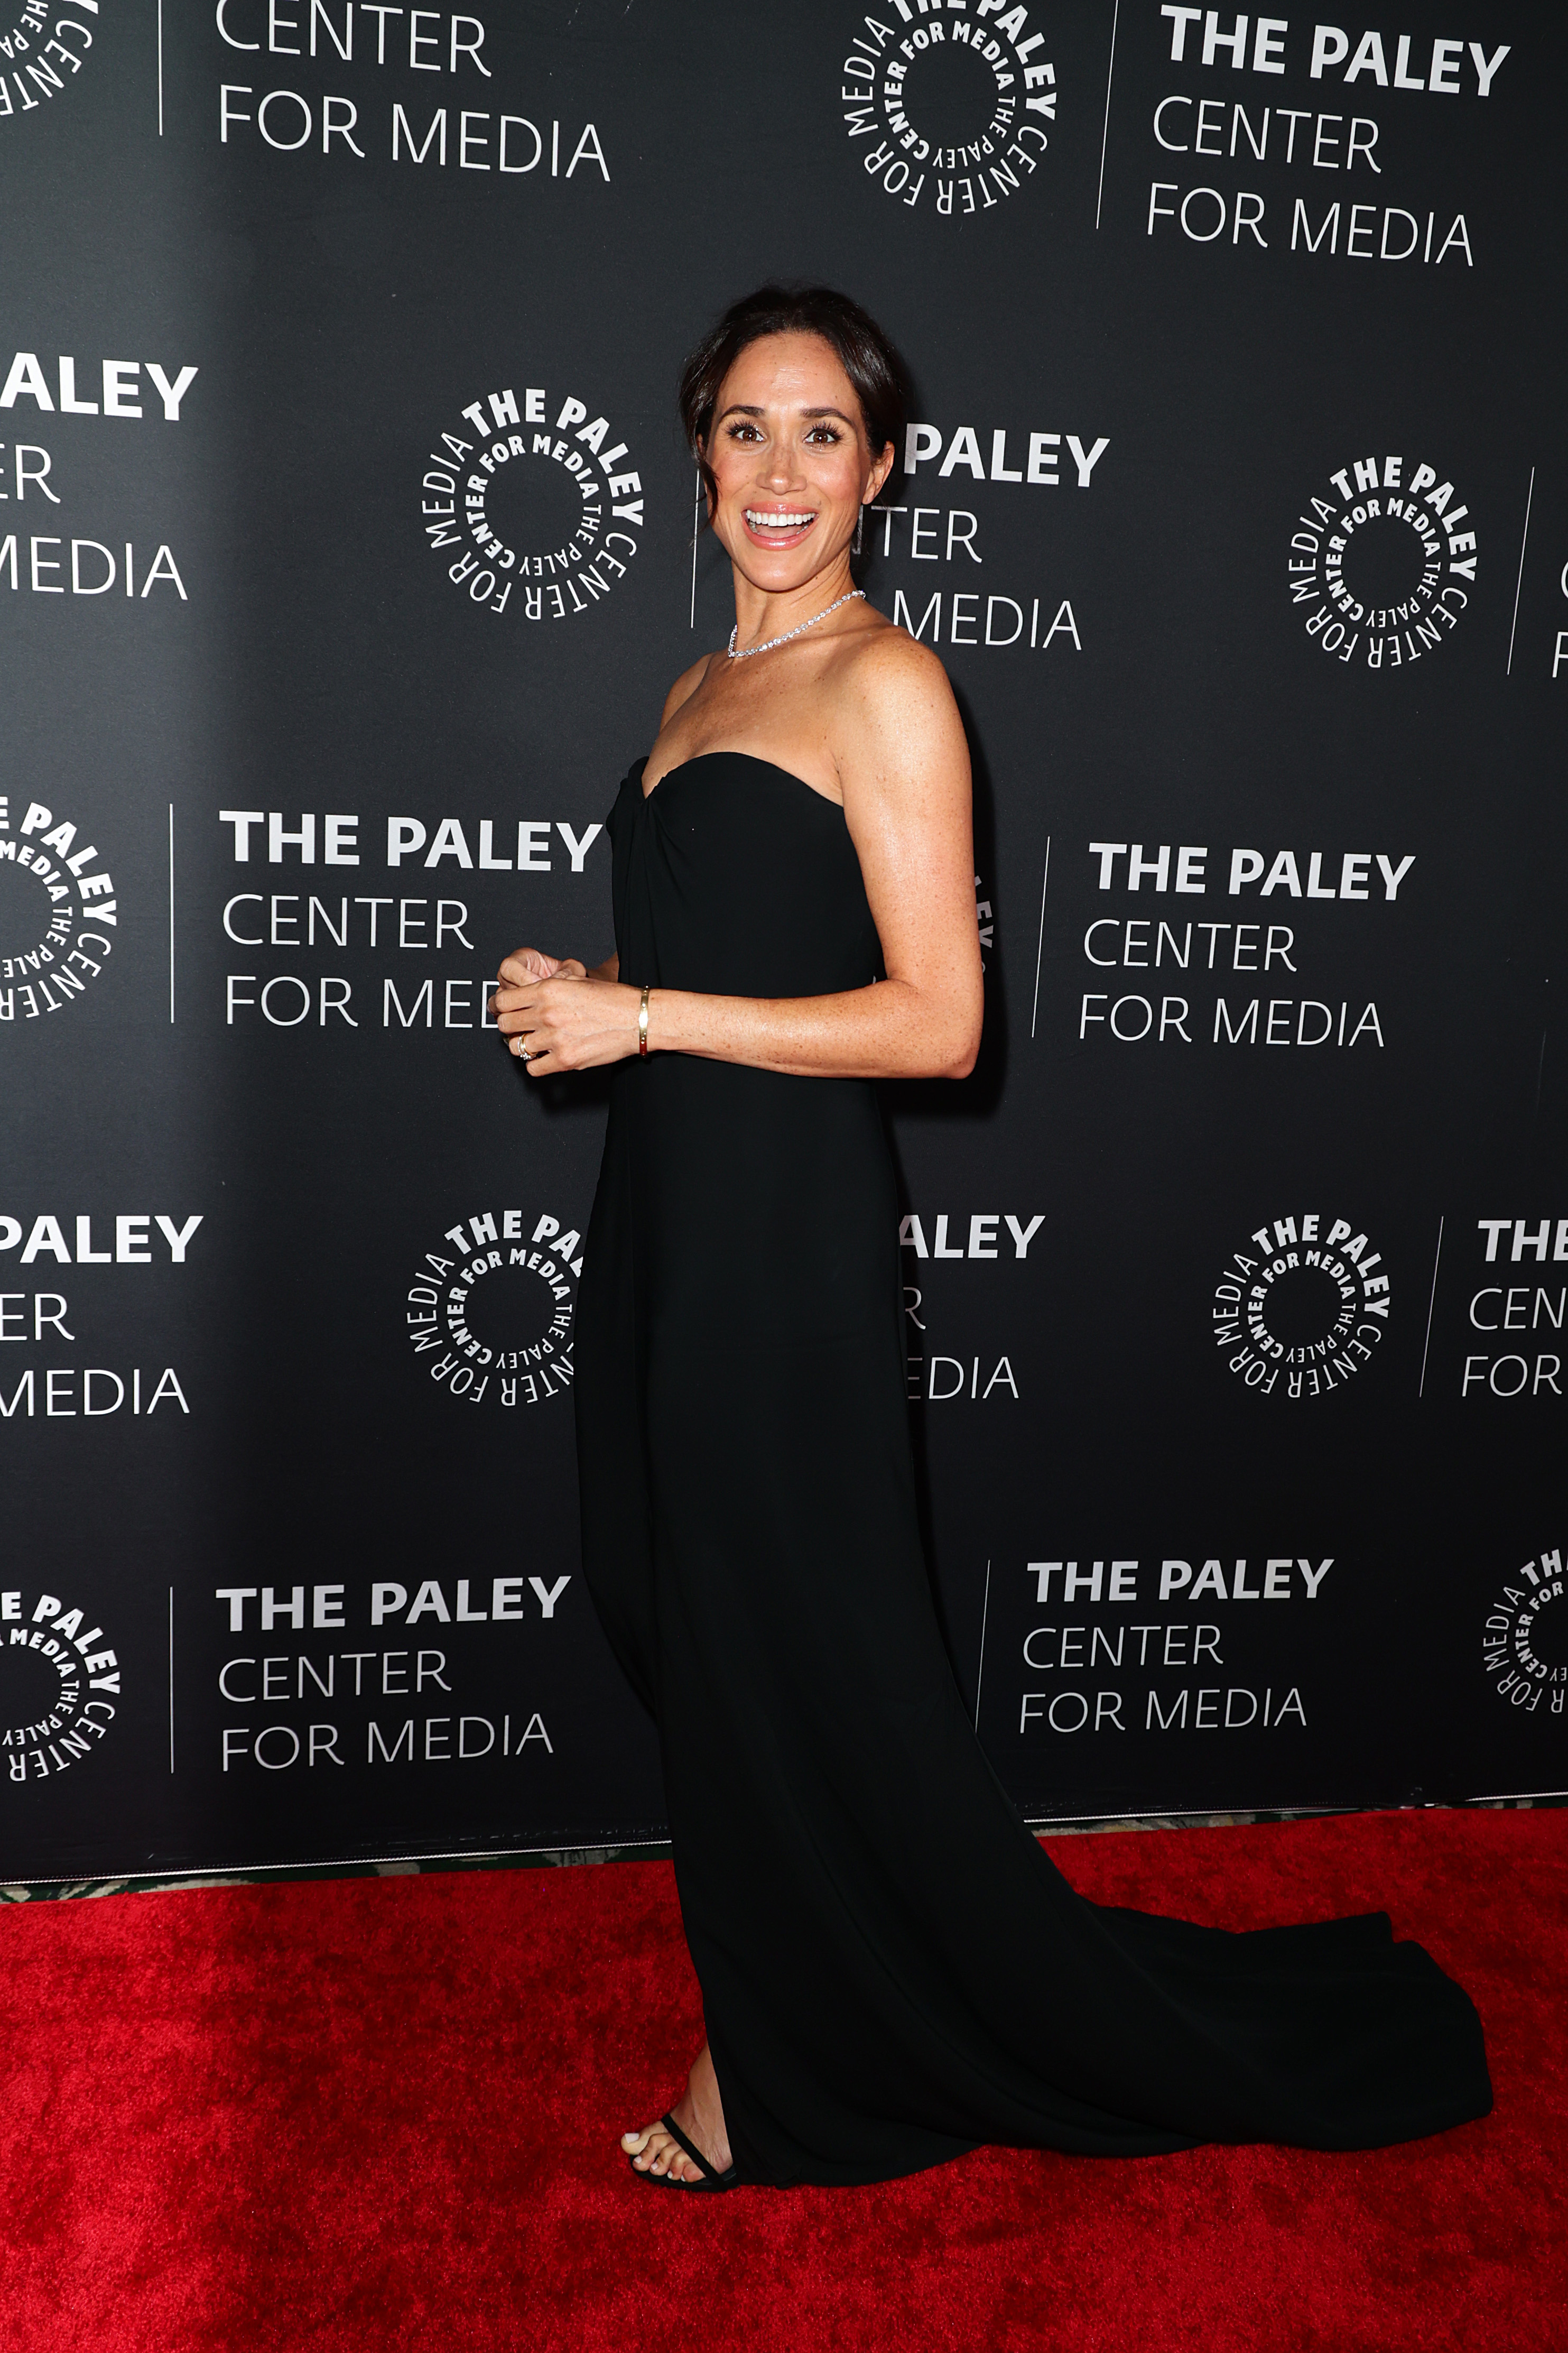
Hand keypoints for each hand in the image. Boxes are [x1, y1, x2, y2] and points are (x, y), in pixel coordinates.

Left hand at [490, 952, 640, 1074]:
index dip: (499, 1006)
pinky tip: (544, 1057)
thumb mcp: (577, 980)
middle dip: (509, 1026)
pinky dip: (535, 1064)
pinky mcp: (565, 1060)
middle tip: (518, 1027)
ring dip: (522, 1045)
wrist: (637, 1019)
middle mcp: (547, 1014)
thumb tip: (529, 992)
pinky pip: (532, 1068)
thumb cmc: (612, 999)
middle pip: (505, 1024)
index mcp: (547, 990)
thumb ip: (550, 985)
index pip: (503, 1001)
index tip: (502, 1010)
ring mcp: (555, 1038)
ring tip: (535, 1042)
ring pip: (516, 1047)